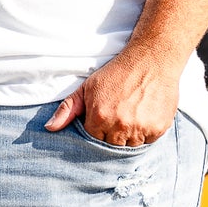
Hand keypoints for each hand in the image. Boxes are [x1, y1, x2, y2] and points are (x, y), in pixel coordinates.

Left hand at [45, 45, 180, 146]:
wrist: (151, 59)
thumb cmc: (117, 73)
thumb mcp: (88, 87)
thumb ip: (68, 109)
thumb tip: (49, 128)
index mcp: (100, 117)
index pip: (93, 141)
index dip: (97, 132)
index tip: (104, 122)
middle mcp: (120, 126)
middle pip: (112, 147)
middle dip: (113, 137)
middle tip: (119, 118)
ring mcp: (141, 128)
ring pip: (131, 147)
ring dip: (130, 137)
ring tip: (131, 117)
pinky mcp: (158, 128)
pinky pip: (148, 142)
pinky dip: (146, 133)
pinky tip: (144, 116)